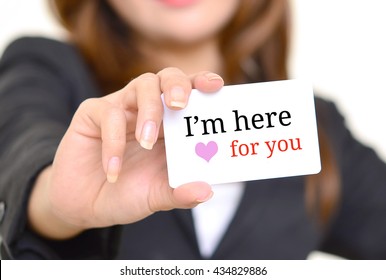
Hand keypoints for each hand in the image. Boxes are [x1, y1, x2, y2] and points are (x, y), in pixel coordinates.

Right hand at [28, 68, 223, 238]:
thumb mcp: (156, 196)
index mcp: (170, 125)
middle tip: (180, 105)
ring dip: (149, 110)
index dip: (203, 83)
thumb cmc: (126, 194)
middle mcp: (148, 111)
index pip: (191, 94)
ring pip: (141, 85)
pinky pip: (107, 114)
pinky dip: (114, 142)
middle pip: (167, 78)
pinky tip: (114, 170)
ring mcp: (121, 109)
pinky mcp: (92, 115)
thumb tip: (207, 191)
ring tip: (147, 141)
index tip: (217, 86)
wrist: (85, 206)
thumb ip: (180, 194)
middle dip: (177, 85)